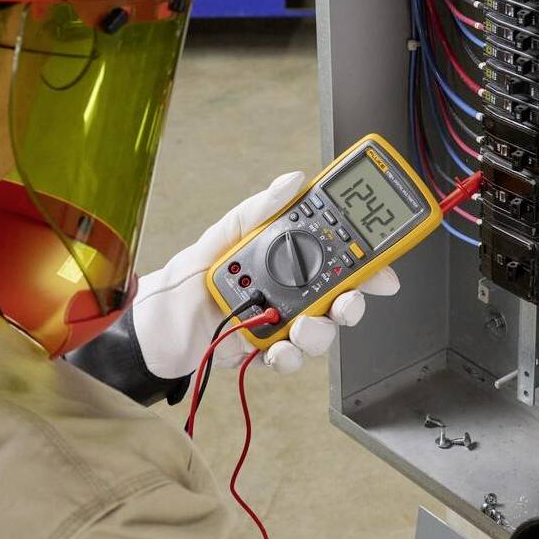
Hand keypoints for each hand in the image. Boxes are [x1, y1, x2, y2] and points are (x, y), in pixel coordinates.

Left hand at [130, 170, 400, 377]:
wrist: (156, 322)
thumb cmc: (190, 274)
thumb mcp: (225, 233)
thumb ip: (261, 208)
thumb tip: (293, 180)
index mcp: (289, 258)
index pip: (340, 257)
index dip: (368, 263)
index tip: (381, 268)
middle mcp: (292, 291)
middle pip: (341, 299)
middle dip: (352, 303)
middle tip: (347, 302)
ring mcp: (282, 322)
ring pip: (321, 332)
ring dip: (319, 333)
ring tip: (299, 327)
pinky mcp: (266, 350)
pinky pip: (291, 359)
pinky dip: (289, 358)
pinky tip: (277, 349)